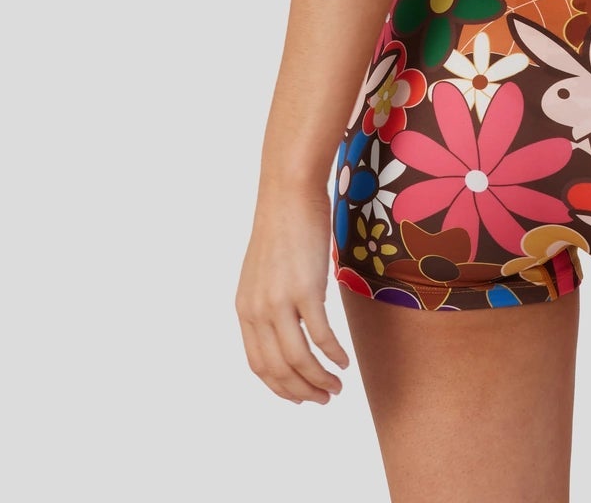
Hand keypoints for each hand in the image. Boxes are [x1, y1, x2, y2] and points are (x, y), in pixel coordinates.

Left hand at [235, 180, 350, 403]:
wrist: (289, 193)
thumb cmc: (284, 226)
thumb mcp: (266, 272)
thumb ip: (271, 302)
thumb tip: (292, 327)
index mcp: (245, 309)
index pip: (259, 364)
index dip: (280, 387)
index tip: (301, 396)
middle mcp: (257, 311)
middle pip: (278, 369)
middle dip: (302, 390)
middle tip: (324, 398)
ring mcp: (280, 302)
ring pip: (299, 359)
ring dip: (319, 380)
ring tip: (337, 387)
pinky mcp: (305, 290)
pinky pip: (320, 336)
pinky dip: (333, 355)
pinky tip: (344, 360)